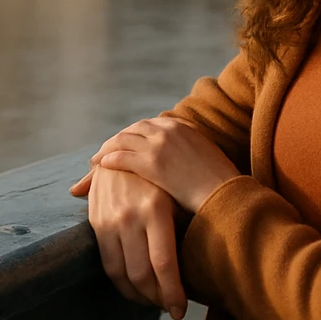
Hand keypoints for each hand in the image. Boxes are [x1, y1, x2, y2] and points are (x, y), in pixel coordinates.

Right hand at [72, 164, 188, 318]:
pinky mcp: (97, 222)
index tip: (180, 310)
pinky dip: (121, 282)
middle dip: (157, 298)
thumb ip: (185, 227)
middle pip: (142, 275)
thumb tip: (201, 268)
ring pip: (122, 274)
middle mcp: (130, 217)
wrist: (129, 146)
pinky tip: (135, 289)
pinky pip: (108, 263)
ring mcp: (109, 220)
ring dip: (138, 295)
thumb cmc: (167, 175)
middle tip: (170, 308)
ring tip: (155, 302)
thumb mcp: (177, 196)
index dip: (172, 293)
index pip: (162, 265)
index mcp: (155, 210)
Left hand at [83, 117, 239, 213]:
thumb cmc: (218, 184)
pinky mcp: (152, 162)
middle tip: (102, 153)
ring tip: (96, 161)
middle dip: (115, 140)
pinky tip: (100, 167)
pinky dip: (108, 160)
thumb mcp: (204, 156)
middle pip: (132, 129)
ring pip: (122, 140)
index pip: (147, 125)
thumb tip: (178, 161)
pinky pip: (121, 156)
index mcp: (183, 126)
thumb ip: (188, 151)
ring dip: (106, 149)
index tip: (122, 144)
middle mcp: (169, 129)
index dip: (131, 135)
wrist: (225, 194)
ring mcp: (160, 144)